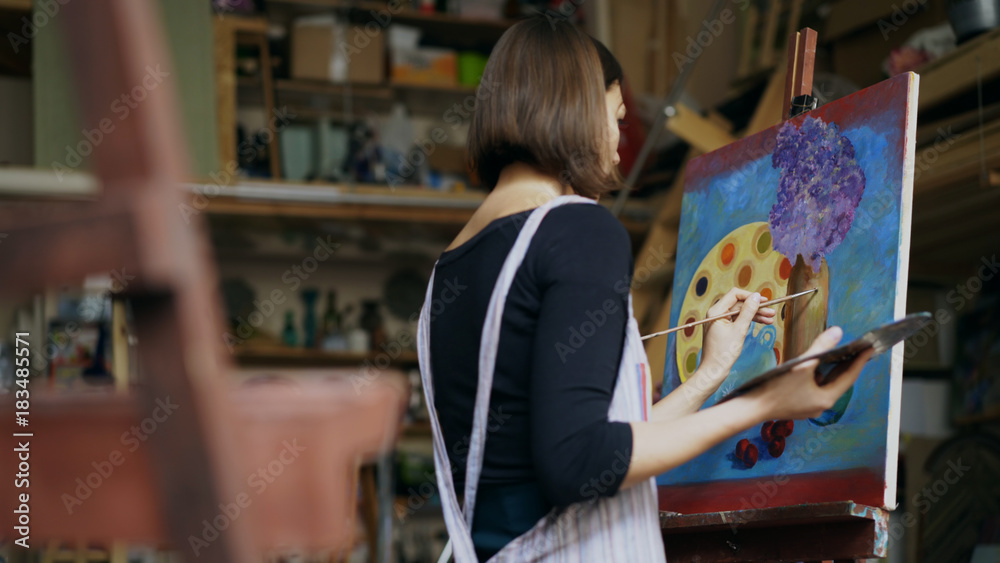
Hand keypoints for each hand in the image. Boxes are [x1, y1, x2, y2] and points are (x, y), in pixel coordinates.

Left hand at [698, 288, 775, 380]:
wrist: (714, 370)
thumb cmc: (723, 352)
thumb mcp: (739, 330)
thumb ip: (748, 312)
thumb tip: (756, 297)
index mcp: (715, 311)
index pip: (734, 294)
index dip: (750, 296)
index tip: (764, 301)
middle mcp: (715, 313)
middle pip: (739, 304)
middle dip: (755, 307)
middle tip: (771, 312)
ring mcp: (719, 321)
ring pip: (740, 312)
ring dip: (755, 315)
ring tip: (770, 319)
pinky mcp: (723, 328)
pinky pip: (738, 320)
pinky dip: (749, 321)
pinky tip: (762, 323)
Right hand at [747, 326, 873, 420]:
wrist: (751, 408)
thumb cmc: (776, 388)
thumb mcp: (801, 364)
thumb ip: (820, 347)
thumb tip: (837, 331)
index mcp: (827, 398)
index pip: (850, 376)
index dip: (860, 360)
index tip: (870, 347)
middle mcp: (822, 405)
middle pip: (840, 381)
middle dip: (848, 364)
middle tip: (859, 348)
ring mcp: (810, 407)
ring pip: (827, 385)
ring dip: (833, 370)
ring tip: (840, 353)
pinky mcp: (799, 405)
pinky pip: (815, 388)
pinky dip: (820, 376)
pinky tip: (816, 366)